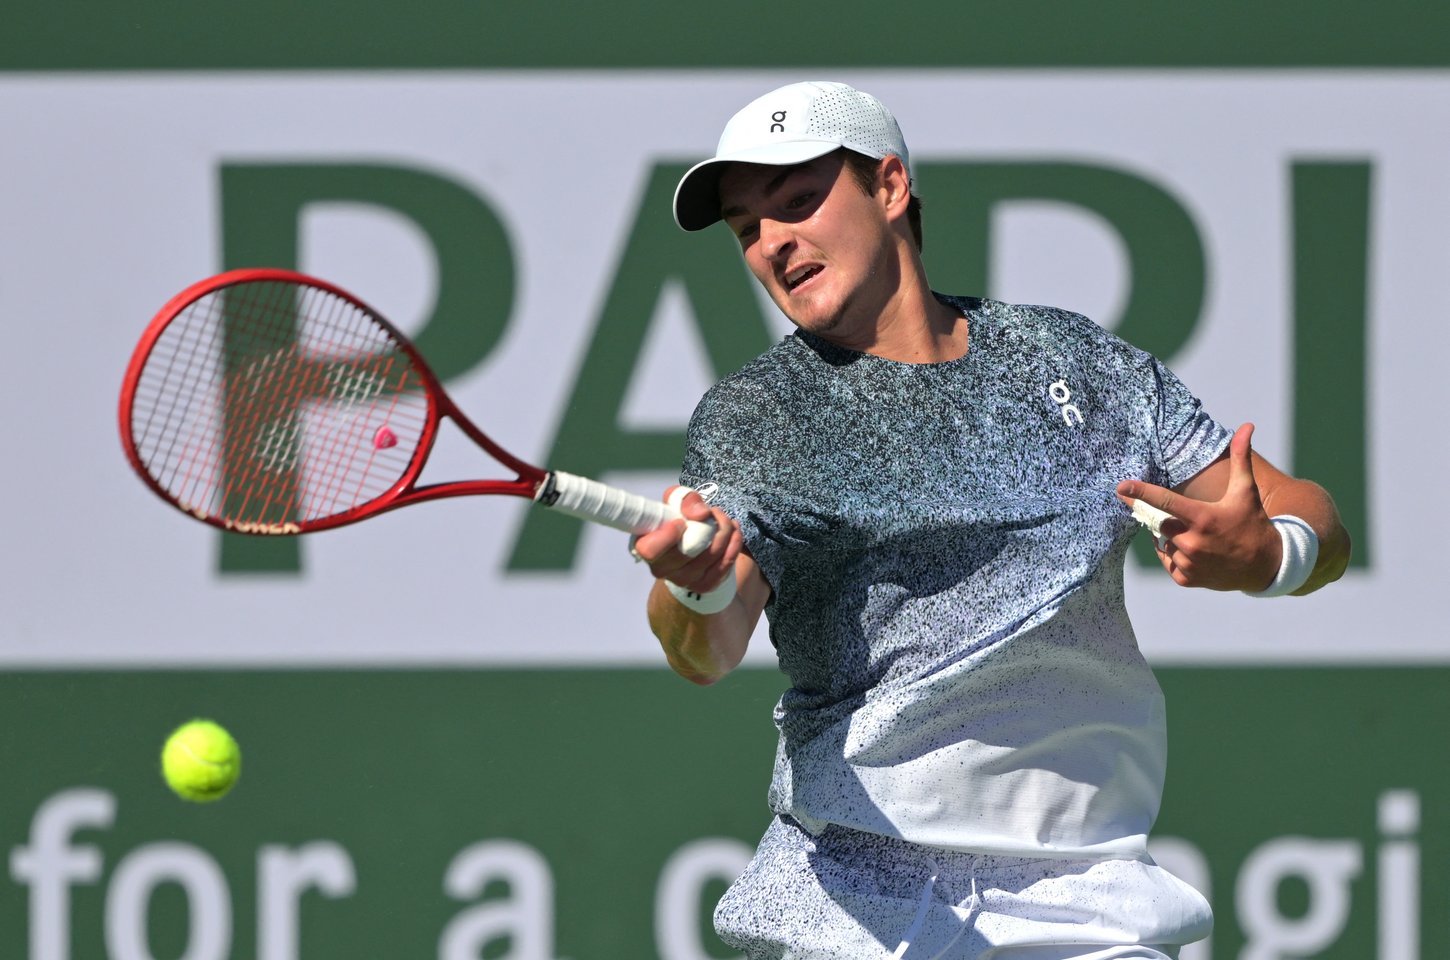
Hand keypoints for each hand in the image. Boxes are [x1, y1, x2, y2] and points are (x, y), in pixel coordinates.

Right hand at [632, 486, 741, 595]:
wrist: (692, 545)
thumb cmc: (678, 519)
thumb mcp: (676, 501)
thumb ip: (684, 499)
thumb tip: (702, 514)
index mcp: (645, 546)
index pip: (649, 550)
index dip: (667, 536)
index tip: (681, 521)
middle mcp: (661, 569)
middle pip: (687, 552)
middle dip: (710, 526)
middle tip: (715, 512)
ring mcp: (683, 580)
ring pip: (711, 556)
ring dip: (726, 532)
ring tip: (727, 520)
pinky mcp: (704, 585)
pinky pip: (725, 565)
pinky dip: (734, 545)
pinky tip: (734, 532)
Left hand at [1116, 423, 1281, 590]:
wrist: (1266, 566)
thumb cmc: (1252, 523)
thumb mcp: (1246, 491)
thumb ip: (1241, 457)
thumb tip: (1246, 426)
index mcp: (1203, 518)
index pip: (1165, 501)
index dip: (1141, 493)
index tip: (1120, 486)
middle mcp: (1193, 542)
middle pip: (1159, 523)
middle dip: (1165, 518)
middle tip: (1186, 519)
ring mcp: (1189, 563)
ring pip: (1163, 543)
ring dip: (1173, 538)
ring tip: (1200, 538)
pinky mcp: (1187, 579)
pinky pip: (1167, 562)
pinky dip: (1175, 555)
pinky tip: (1196, 552)